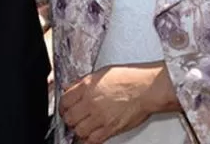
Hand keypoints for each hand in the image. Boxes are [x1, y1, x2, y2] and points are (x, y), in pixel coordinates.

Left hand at [59, 63, 177, 143]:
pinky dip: (88, 140)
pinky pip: (93, 140)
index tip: (64, 109)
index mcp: (87, 87)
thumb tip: (68, 87)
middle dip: (69, 119)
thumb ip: (82, 82)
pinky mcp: (110, 129)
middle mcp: (91, 102)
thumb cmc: (129, 78)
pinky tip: (89, 137)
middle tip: (72, 119)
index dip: (62, 106)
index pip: (64, 101)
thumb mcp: (101, 73)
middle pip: (69, 118)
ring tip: (82, 127)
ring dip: (78, 130)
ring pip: (78, 131)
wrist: (147, 88)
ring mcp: (100, 117)